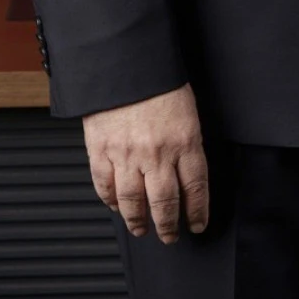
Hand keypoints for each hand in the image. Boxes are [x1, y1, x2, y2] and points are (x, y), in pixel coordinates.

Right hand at [83, 81, 208, 243]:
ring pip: (133, 201)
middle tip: (170, 236)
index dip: (197, 211)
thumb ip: (187, 143)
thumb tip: (186, 174)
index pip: (195, 187)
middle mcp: (157, 153)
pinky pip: (105, 186)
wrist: (125, 62)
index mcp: (185, 140)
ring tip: (141, 229)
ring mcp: (126, 154)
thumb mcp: (187, 109)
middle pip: (165, 202)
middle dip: (168, 225)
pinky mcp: (100, 150)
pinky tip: (116, 207)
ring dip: (138, 220)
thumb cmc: (160, 81)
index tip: (197, 224)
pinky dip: (110, 201)